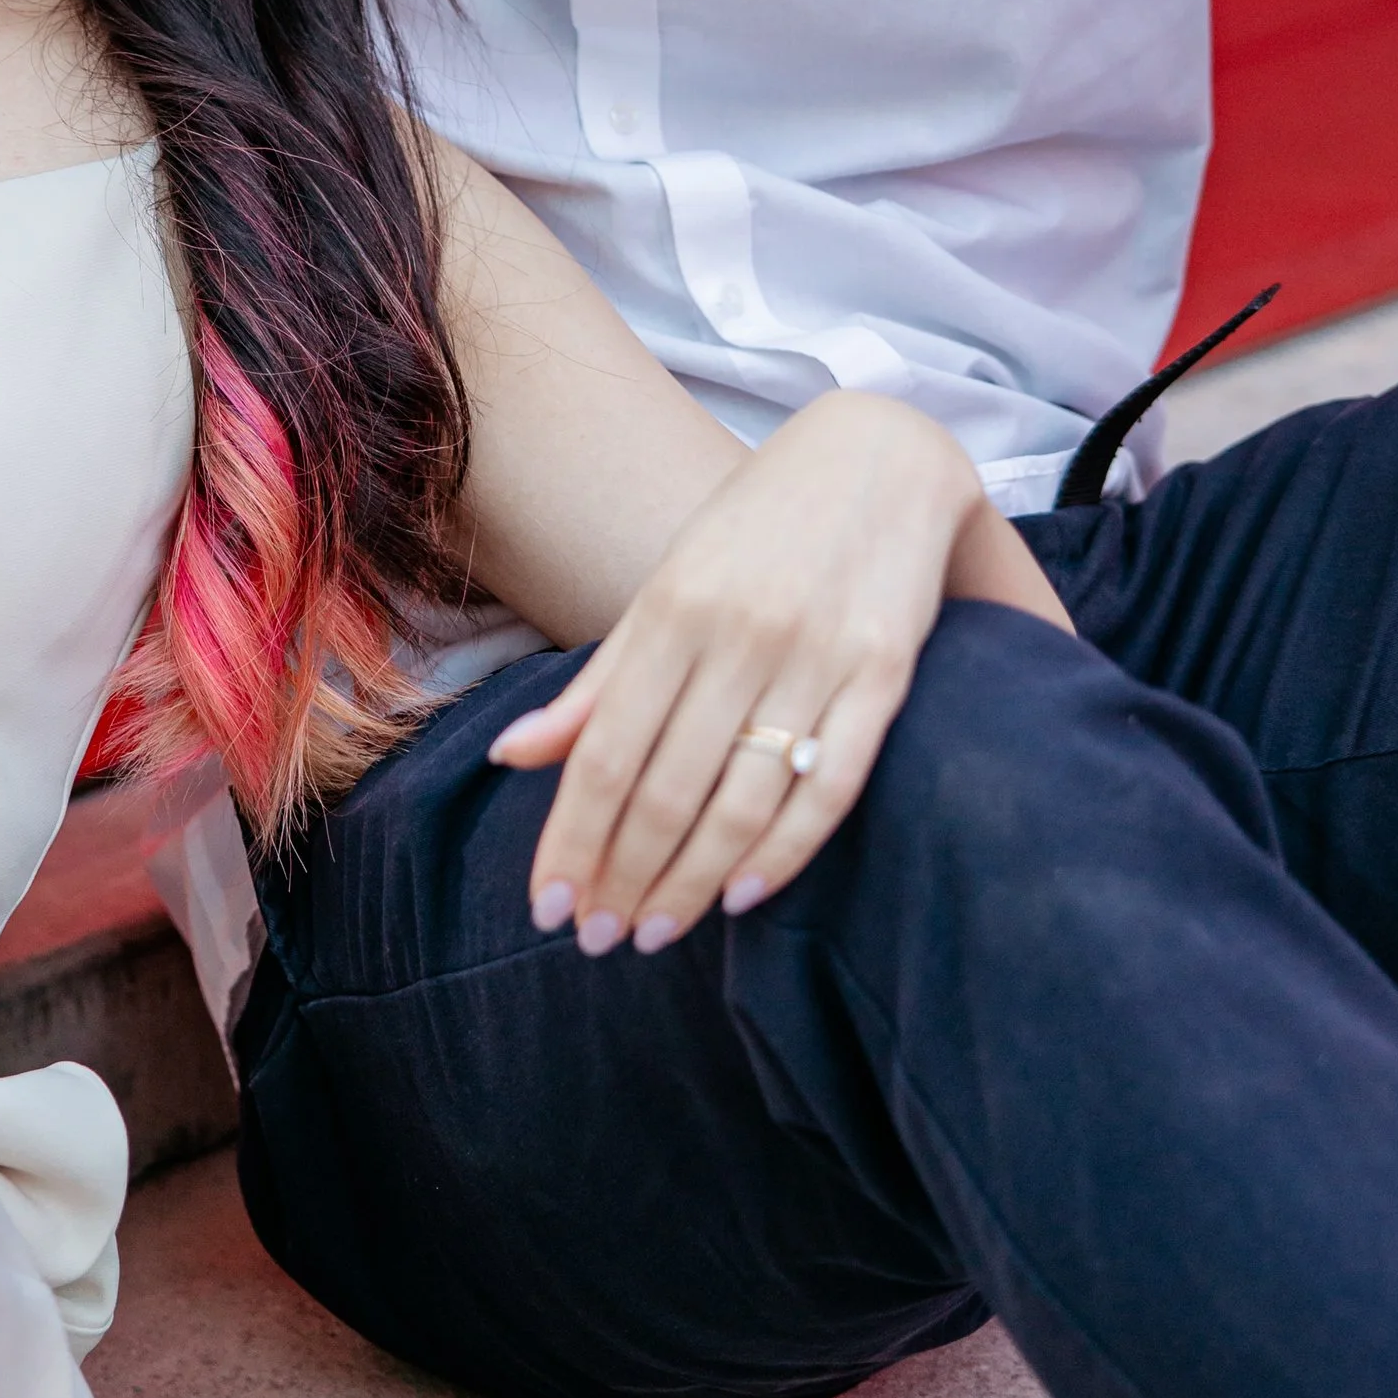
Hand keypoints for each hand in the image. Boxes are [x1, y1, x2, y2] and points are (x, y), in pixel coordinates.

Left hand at [492, 391, 1071, 950]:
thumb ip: (600, 683)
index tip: (547, 906)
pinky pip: (830, 783)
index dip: (571, 838)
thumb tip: (512, 758)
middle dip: (623, 875)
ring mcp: (815, 656)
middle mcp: (738, 635)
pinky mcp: (885, 674)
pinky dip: (785, 849)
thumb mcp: (669, 587)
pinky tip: (745, 897)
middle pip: (666, 786)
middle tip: (597, 941)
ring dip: (691, 880)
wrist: (883, 456)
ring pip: (741, 798)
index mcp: (671, 610)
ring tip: (655, 932)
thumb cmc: (758, 529)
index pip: (604, 752)